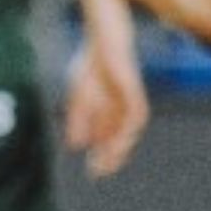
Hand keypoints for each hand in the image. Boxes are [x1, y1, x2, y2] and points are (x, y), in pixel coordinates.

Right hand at [65, 35, 149, 177]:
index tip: (93, 173)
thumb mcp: (80, 96)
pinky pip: (135, 112)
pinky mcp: (133, 89)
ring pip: (129, 129)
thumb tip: (75, 146)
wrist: (105, 38)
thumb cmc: (93, 63)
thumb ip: (79, 120)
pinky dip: (128, 126)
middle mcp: (122, 110)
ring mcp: (129, 100)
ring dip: (120, 145)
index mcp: (109, 113)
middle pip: (120, 139)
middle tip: (99, 172)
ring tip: (110, 160)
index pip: (108, 141)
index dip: (103, 157)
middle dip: (110, 157)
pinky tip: (121, 136)